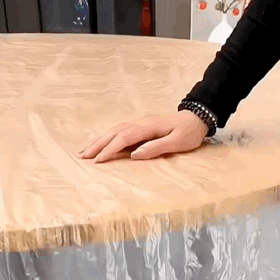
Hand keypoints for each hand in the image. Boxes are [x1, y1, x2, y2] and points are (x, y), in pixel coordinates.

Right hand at [78, 110, 208, 163]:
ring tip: (84, 151)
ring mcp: (139, 123)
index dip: (110, 149)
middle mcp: (139, 123)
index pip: (123, 138)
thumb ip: (156, 148)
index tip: (98, 161)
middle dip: (97, 145)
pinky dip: (106, 137)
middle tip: (83, 157)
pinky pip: (118, 131)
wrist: (196, 118)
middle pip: (113, 133)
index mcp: (147, 127)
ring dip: (98, 140)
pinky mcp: (140, 127)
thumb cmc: (188, 133)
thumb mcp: (176, 143)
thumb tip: (135, 155)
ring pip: (113, 131)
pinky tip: (100, 143)